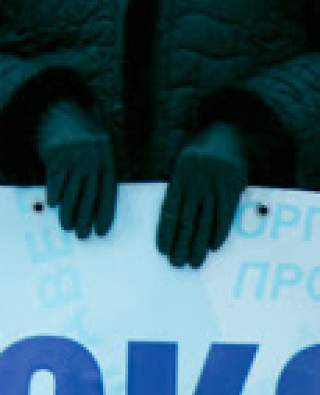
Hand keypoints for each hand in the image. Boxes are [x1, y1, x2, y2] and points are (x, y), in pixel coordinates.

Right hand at [37, 100, 116, 238]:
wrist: (56, 110)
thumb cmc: (79, 132)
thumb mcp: (97, 145)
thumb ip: (100, 168)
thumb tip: (97, 200)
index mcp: (107, 159)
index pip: (108, 192)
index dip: (104, 213)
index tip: (101, 230)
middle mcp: (92, 159)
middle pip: (90, 196)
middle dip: (86, 218)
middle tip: (83, 235)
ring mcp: (74, 157)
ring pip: (72, 192)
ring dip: (69, 212)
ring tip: (67, 227)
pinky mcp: (56, 155)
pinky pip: (55, 180)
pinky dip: (54, 193)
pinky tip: (53, 204)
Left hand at [158, 122, 247, 267]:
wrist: (229, 130)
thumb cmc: (203, 149)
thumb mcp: (183, 162)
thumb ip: (180, 186)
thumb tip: (171, 218)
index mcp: (179, 176)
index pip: (170, 209)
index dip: (166, 230)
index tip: (162, 249)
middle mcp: (194, 182)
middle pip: (186, 219)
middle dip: (181, 243)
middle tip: (176, 263)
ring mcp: (214, 184)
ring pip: (204, 219)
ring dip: (199, 243)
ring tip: (194, 261)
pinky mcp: (232, 186)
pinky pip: (225, 213)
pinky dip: (220, 230)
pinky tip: (214, 246)